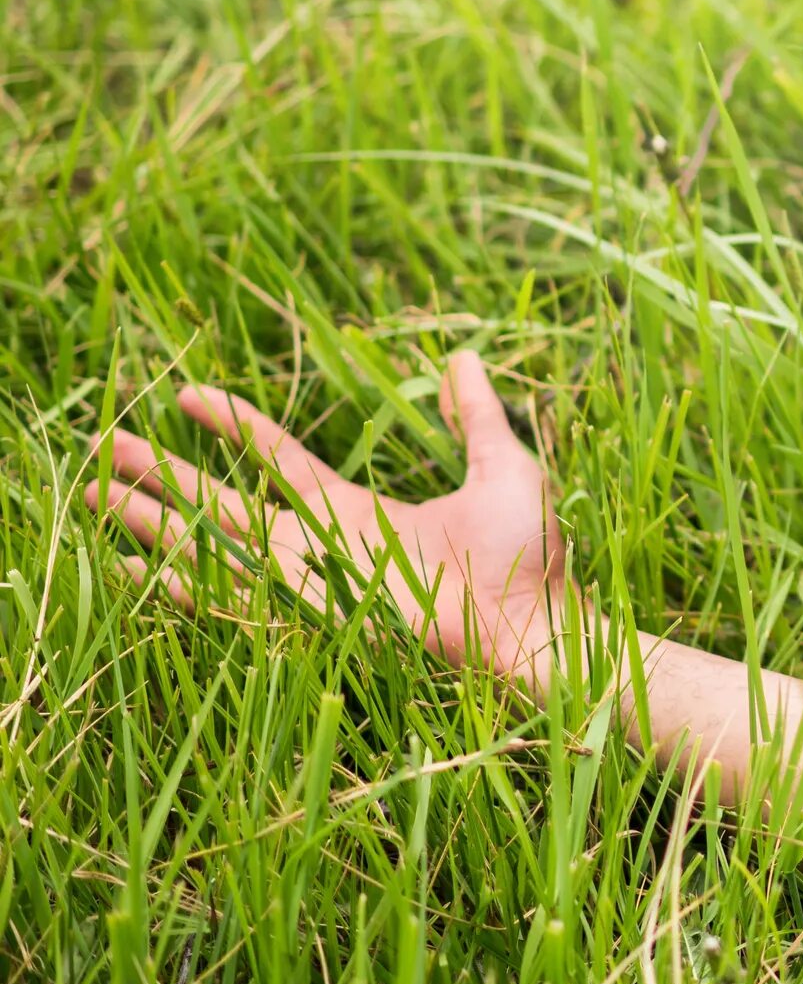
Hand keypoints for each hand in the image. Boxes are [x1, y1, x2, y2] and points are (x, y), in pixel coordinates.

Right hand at [88, 352, 583, 688]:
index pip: (276, 456)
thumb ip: (477, 416)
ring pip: (208, 542)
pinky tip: (126, 570)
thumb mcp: (503, 467)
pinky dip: (175, 585)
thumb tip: (464, 357)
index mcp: (354, 509)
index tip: (186, 393)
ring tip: (88, 492)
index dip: (232, 423)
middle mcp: (317, 544)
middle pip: (219, 500)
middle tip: (102, 444)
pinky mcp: (308, 615)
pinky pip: (228, 599)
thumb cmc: (527, 558)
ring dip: (147, 519)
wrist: (533, 627)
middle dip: (161, 475)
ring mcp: (305, 581)